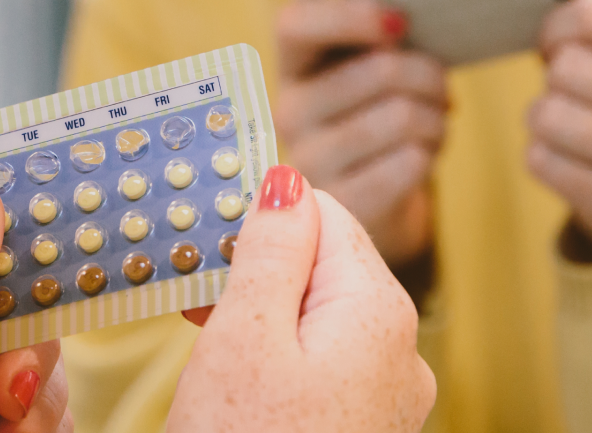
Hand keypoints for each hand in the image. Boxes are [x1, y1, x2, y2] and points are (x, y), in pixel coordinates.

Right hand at [169, 165, 435, 432]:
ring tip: (207, 339)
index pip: (322, 212)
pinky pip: (324, 363)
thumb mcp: (244, 338)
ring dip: (264, 315)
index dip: (258, 216)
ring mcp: (387, 394)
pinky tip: (239, 378)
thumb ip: (271, 252)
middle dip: (259, 269)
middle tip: (192, 291)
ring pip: (319, 317)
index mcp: (377, 310)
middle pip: (324, 265)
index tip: (203, 237)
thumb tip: (289, 182)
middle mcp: (399, 350)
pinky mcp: (366, 425)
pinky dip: (280, 357)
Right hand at [273, 0, 447, 264]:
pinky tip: (421, 156)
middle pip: (379, 70)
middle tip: (439, 87)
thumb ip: (374, 32)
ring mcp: (310, 161)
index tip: (399, 21)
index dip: (348, 15)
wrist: (373, 201)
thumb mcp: (369, 70)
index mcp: (293, 67)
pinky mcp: (342, 203)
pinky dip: (429, 154)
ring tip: (432, 124)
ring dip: (436, 118)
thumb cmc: (377, 118)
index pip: (295, 25)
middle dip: (429, 74)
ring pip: (403, 116)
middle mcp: (289, 112)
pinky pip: (409, 161)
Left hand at [527, 0, 591, 259]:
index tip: (560, 39)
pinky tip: (567, 157)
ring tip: (565, 121)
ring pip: (549, 115)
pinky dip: (541, 155)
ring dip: (542, 116)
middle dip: (553, 74)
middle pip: (569, 67)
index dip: (560, 23)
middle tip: (566, 86)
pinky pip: (541, 160)